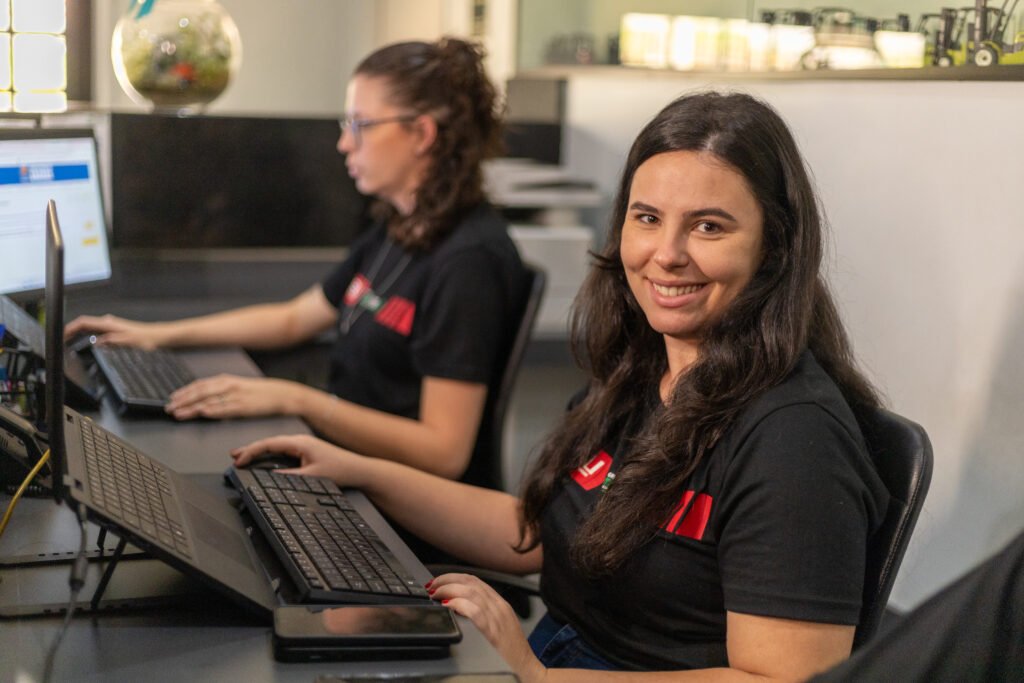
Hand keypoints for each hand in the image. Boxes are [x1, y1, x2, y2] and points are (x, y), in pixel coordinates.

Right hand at [64, 314, 165, 349]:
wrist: (163, 337)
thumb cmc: (150, 339)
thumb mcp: (130, 342)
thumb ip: (113, 341)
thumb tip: (97, 342)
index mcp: (110, 324)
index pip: (84, 322)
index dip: (70, 328)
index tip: (60, 336)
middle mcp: (110, 324)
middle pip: (85, 325)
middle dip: (71, 332)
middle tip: (61, 343)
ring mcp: (113, 327)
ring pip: (91, 329)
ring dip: (79, 335)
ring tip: (69, 344)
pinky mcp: (118, 332)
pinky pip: (98, 334)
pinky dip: (89, 338)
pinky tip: (89, 345)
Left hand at [166, 374, 299, 419]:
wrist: (282, 395)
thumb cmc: (261, 393)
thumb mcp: (238, 387)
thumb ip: (221, 391)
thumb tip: (204, 400)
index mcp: (226, 380)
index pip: (200, 385)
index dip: (183, 392)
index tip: (171, 399)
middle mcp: (228, 385)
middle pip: (200, 392)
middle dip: (182, 401)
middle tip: (169, 408)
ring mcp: (235, 396)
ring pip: (209, 400)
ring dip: (191, 407)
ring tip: (178, 413)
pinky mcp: (243, 406)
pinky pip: (224, 408)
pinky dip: (212, 410)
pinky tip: (202, 413)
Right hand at [230, 434, 366, 484]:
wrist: (358, 469)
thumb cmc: (340, 470)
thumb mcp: (311, 477)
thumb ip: (289, 477)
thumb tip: (269, 478)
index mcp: (300, 443)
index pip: (269, 444)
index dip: (251, 451)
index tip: (239, 459)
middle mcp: (300, 441)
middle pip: (270, 443)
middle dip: (251, 449)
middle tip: (234, 456)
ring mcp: (303, 445)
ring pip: (275, 446)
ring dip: (260, 452)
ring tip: (243, 457)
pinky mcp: (306, 451)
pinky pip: (283, 450)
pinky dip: (270, 455)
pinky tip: (263, 460)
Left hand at [428, 574, 545, 682]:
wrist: (528, 668)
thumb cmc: (512, 652)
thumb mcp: (499, 626)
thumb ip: (483, 614)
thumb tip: (458, 606)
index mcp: (500, 604)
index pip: (475, 581)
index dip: (454, 577)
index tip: (439, 581)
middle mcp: (500, 607)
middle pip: (471, 582)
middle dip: (448, 580)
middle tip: (432, 585)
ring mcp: (498, 618)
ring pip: (471, 592)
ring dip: (449, 590)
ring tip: (435, 594)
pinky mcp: (494, 632)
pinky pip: (475, 611)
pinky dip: (460, 604)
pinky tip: (448, 605)